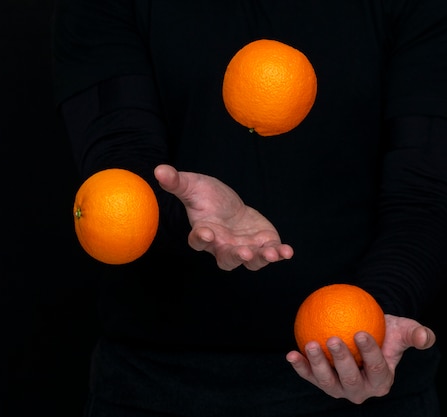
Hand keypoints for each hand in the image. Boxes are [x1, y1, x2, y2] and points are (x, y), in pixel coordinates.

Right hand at [154, 164, 293, 270]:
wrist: (229, 205)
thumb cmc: (207, 197)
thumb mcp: (193, 185)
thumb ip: (177, 182)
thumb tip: (159, 169)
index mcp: (204, 233)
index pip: (199, 241)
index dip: (202, 238)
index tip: (206, 233)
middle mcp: (222, 247)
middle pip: (226, 258)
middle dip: (235, 255)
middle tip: (242, 251)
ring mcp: (243, 248)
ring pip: (250, 261)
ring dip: (260, 259)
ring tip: (271, 253)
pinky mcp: (262, 245)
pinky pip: (270, 253)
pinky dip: (279, 253)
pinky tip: (287, 251)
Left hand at [285, 314, 435, 403]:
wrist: (365, 331)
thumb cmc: (388, 330)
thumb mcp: (405, 330)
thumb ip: (417, 334)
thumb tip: (426, 337)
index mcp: (382, 382)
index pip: (376, 368)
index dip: (369, 353)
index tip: (360, 332)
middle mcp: (361, 391)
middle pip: (350, 380)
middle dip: (341, 362)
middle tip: (333, 338)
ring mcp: (340, 389)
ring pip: (327, 382)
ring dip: (316, 365)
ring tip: (311, 344)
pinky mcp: (322, 382)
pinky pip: (309, 375)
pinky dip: (300, 367)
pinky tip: (291, 353)